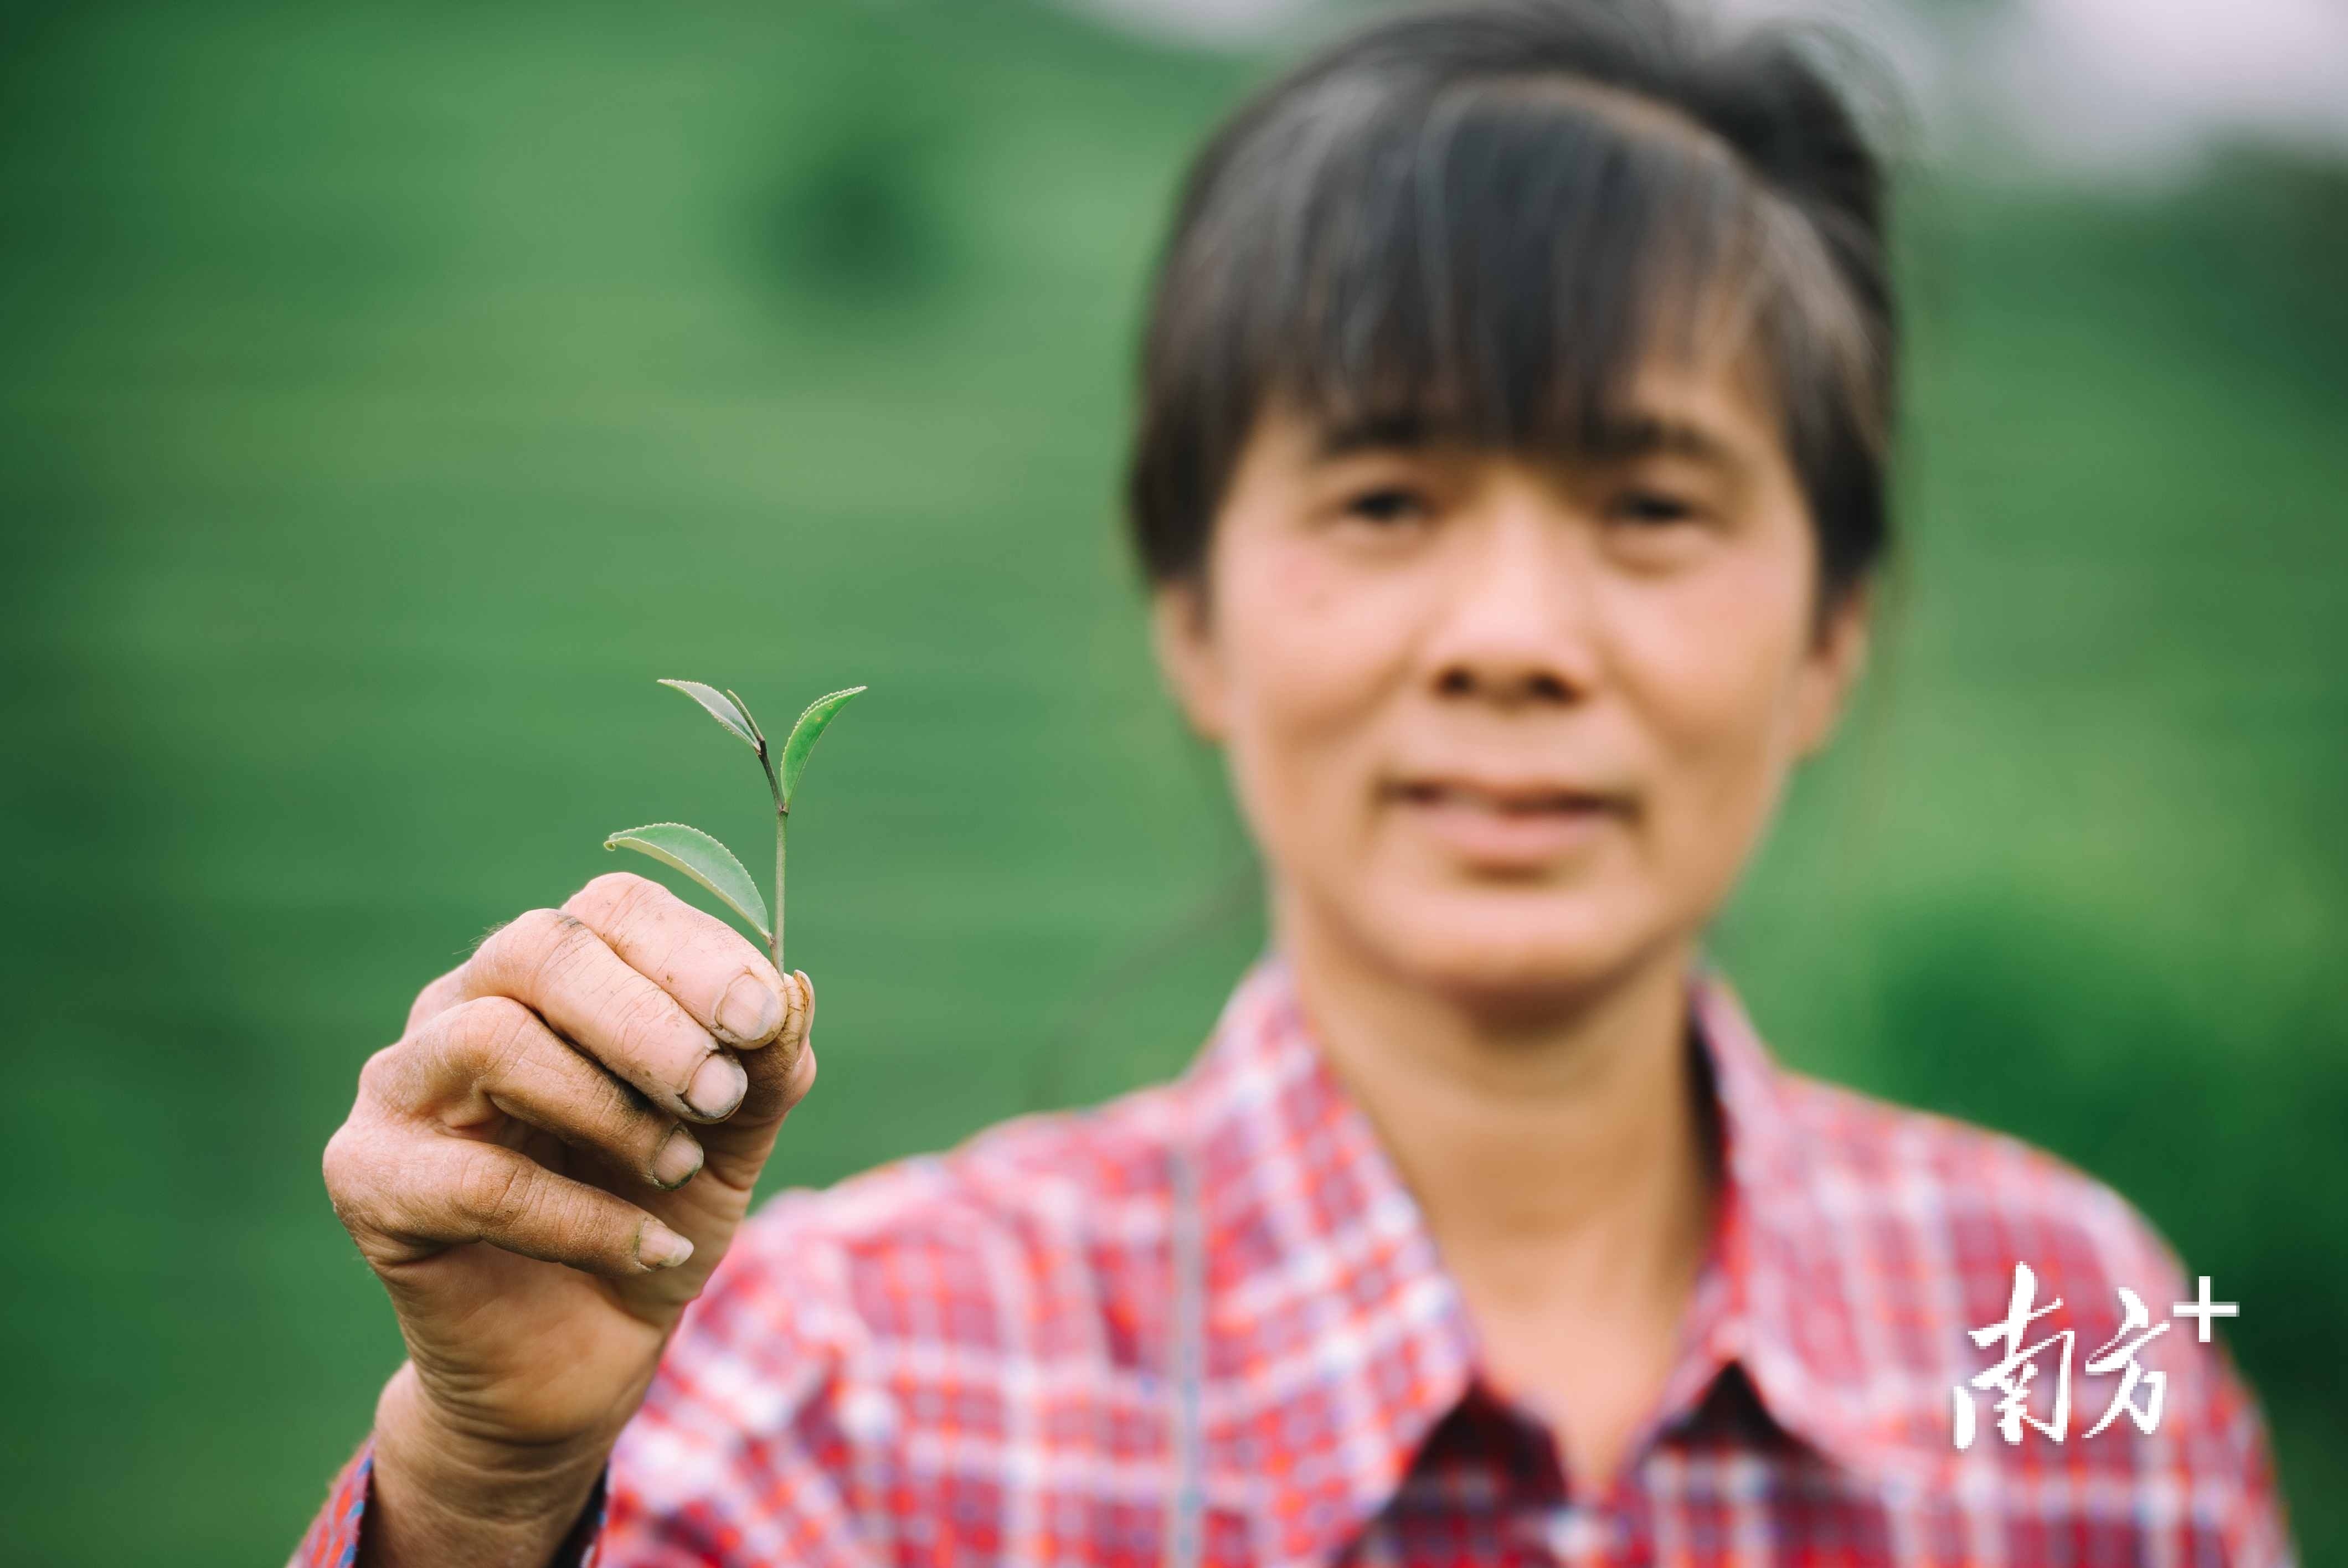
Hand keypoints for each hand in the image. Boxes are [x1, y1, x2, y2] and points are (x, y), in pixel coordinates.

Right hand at [322, 872, 816, 1564]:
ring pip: (491, 1039)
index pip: (612, 910)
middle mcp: (462, 1005)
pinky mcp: (368, 1179)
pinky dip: (581, 1218)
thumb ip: (763, 1070)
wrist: (580, 1355)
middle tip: (718, 1094)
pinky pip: (474, 1179)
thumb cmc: (652, 1214)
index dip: (694, 953)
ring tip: (679, 1167)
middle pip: (539, 950)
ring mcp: (400, 1086)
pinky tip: (651, 1248)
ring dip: (609, 1108)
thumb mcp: (731, 1141)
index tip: (764, 1021)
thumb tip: (793, 991)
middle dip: (649, 1021)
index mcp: (555, 976)